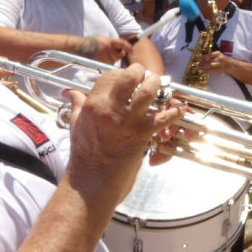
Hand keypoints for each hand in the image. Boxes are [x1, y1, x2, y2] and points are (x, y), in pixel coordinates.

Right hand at [64, 66, 181, 206]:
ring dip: (156, 85)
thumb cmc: (84, 154)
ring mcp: (129, 121)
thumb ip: (78, 105)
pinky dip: (174, 113)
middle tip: (145, 75)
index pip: (110, 76)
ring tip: (158, 85)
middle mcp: (111, 109)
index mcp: (94, 105)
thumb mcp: (76, 124)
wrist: (93, 179)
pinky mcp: (143, 134)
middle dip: (140, 72)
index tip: (128, 77)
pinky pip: (164, 118)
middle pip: (130, 77)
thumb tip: (72, 92)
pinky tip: (179, 109)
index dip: (121, 73)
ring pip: (148, 92)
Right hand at [85, 36, 131, 64]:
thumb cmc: (91, 43)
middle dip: (119, 54)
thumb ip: (112, 43)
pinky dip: (107, 63)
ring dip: (111, 59)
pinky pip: (108, 64)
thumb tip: (121, 49)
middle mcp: (108, 49)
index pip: (122, 43)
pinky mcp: (102, 63)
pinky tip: (99, 59)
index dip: (128, 47)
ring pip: (114, 60)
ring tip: (101, 55)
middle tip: (112, 53)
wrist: (80, 47)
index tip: (131, 50)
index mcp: (108, 41)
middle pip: (120, 54)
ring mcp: (105, 56)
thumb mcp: (103, 39)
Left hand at [200, 50, 229, 74]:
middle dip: (202, 63)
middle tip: (198, 64)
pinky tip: (204, 71)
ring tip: (199, 68)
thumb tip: (202, 58)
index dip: (203, 56)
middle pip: (209, 60)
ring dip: (204, 67)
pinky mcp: (220, 69)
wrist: (231, 65)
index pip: (209, 54)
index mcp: (218, 53)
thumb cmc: (223, 60)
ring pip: (210, 65)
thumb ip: (211, 56)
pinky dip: (207, 71)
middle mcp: (219, 58)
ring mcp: (220, 64)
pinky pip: (212, 70)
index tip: (198, 58)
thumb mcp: (218, 55)